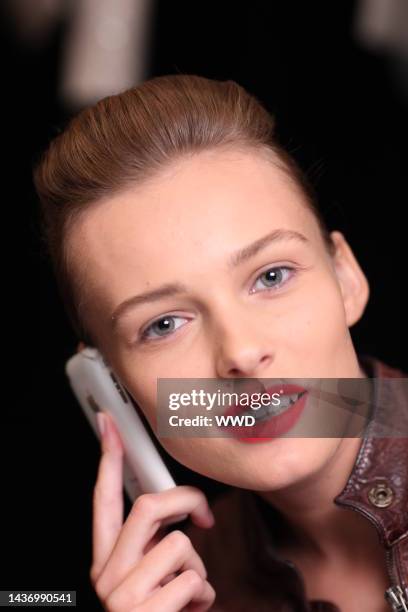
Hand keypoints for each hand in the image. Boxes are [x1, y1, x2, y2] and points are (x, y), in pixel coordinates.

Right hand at [90, 411, 215, 610]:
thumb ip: (155, 547)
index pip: (103, 499)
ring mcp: (121, 595)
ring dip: (198, 570)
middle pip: (148, 508)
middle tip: (206, 518)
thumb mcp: (150, 580)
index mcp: (106, 561)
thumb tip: (182, 520)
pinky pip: (193, 580)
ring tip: (189, 596)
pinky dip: (204, 597)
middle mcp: (106, 575)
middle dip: (186, 502)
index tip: (109, 424)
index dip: (108, 458)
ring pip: (179, 545)